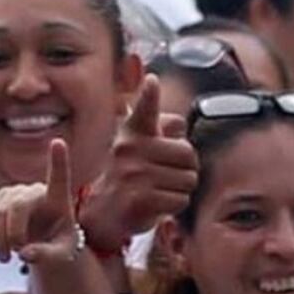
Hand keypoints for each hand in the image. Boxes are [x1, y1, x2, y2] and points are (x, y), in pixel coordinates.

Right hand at [0, 139, 79, 267]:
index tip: (59, 142)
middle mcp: (35, 190)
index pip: (59, 177)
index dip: (58, 160)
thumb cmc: (59, 244)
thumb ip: (48, 255)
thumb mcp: (62, 254)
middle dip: (12, 234)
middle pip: (17, 206)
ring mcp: (15, 193)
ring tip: (4, 259)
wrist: (45, 242)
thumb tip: (25, 254)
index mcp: (59, 198)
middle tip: (14, 256)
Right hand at [78, 75, 198, 251]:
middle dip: (187, 168)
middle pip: (189, 154)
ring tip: (160, 189)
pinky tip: (158, 203)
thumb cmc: (132, 174)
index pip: (144, 110)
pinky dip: (175, 206)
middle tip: (168, 175)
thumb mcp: (141, 147)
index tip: (152, 81)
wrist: (104, 212)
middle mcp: (130, 150)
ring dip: (181, 189)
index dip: (149, 95)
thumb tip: (180, 122)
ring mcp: (133, 175)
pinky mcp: (139, 199)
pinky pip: (181, 200)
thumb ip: (162, 129)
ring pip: (188, 179)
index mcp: (133, 133)